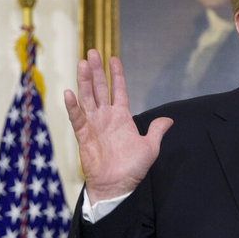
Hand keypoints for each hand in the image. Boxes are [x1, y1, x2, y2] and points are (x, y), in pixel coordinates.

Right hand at [64, 49, 173, 203]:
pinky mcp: (83, 136)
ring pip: (87, 98)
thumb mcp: (150, 147)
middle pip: (100, 88)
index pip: (119, 90)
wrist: (118, 186)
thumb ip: (157, 130)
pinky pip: (77, 118)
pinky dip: (73, 106)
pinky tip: (70, 92)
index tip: (114, 58)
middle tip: (92, 52)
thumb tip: (169, 120)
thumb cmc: (133, 168)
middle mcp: (106, 117)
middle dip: (97, 70)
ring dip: (84, 81)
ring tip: (83, 63)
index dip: (117, 75)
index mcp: (122, 117)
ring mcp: (94, 125)